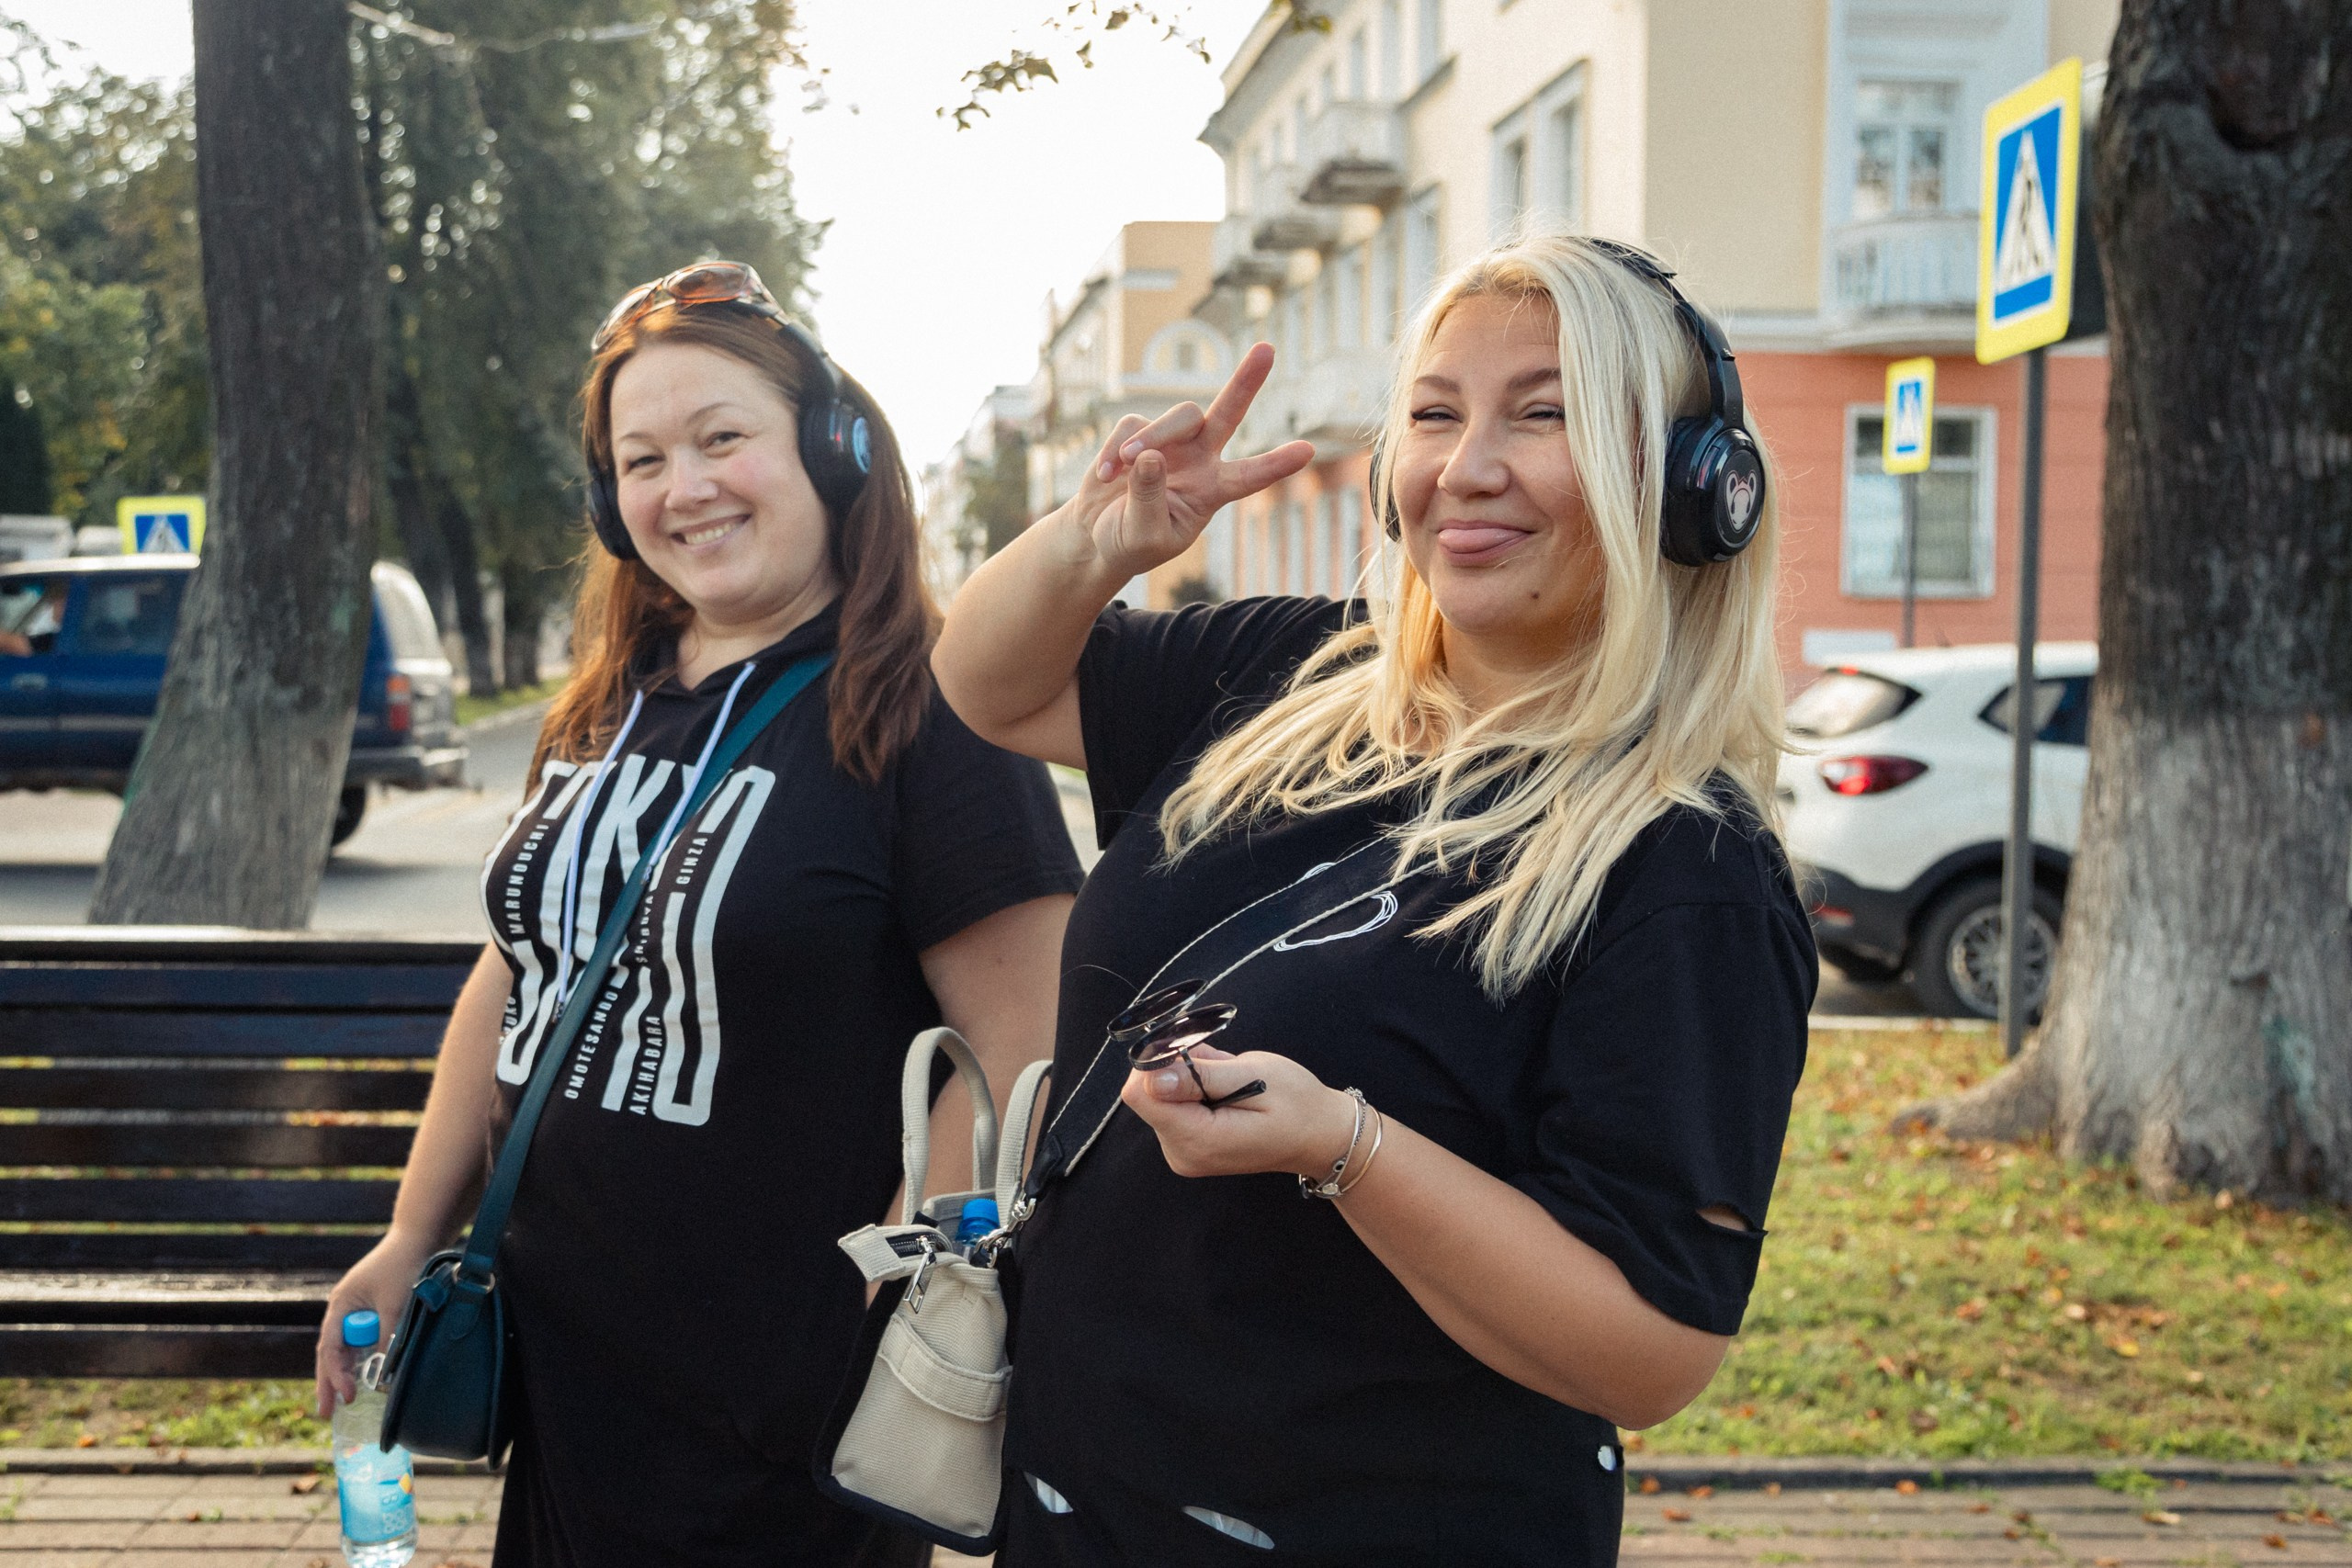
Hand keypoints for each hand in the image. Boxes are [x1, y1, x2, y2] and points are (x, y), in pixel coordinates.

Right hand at [313, 1231, 434, 1417]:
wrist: (419, 1235)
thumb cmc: (404, 1266)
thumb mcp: (396, 1306)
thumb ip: (387, 1339)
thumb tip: (383, 1376)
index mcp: (340, 1305)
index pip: (330, 1349)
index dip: (336, 1376)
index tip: (347, 1397)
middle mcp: (343, 1308)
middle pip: (332, 1351)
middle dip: (329, 1382)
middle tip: (327, 1412)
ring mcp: (357, 1308)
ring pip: (347, 1347)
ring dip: (346, 1371)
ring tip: (345, 1399)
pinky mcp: (373, 1308)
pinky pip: (362, 1338)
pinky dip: (363, 1357)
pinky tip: (364, 1374)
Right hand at [1068, 342, 1315, 580]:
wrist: (1097, 536)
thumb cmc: (1130, 543)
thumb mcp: (1143, 535)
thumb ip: (1148, 498)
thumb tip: (1148, 455)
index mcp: (1212, 491)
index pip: (1249, 476)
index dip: (1276, 464)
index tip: (1307, 450)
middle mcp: (1199, 460)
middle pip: (1227, 413)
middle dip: (1246, 382)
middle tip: (1266, 349)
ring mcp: (1170, 443)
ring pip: (1177, 416)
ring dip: (1153, 436)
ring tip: (1125, 465)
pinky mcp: (1137, 432)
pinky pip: (1131, 426)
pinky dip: (1114, 449)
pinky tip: (1106, 475)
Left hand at [1119, 1043, 1359, 1182]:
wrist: (1320, 1136)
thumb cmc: (1297, 1104)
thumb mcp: (1254, 1077)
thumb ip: (1200, 1076)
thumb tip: (1152, 1075)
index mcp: (1197, 1139)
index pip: (1140, 1094)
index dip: (1156, 1061)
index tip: (1191, 1049)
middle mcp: (1181, 1152)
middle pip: (1147, 1093)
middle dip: (1177, 1067)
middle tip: (1223, 1068)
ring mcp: (1182, 1152)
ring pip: (1160, 1094)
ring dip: (1190, 1076)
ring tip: (1231, 1082)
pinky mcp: (1187, 1145)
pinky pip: (1174, 1103)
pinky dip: (1194, 1088)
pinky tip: (1225, 1091)